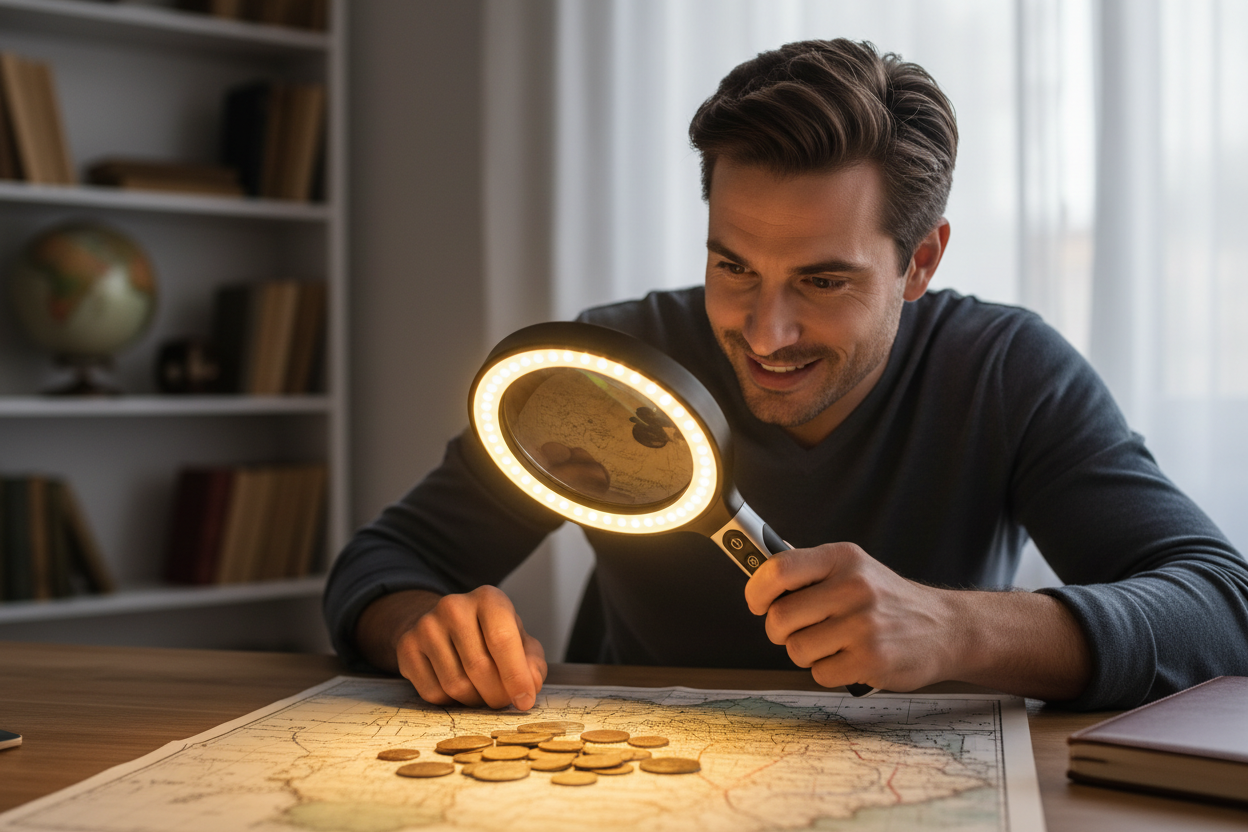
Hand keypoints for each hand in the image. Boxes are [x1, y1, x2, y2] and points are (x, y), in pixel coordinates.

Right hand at [358, 587, 546, 709]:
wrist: (443, 625)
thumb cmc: (489, 635)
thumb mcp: (519, 640)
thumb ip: (532, 663)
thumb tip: (529, 687)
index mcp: (488, 599)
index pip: (502, 640)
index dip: (516, 676)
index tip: (525, 700)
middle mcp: (454, 606)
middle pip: (479, 667)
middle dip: (497, 694)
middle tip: (503, 702)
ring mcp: (426, 626)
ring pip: (456, 685)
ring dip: (475, 700)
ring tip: (482, 693)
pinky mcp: (407, 647)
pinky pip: (432, 693)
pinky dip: (451, 702)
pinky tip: (459, 690)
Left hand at [744, 543, 955, 691]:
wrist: (947, 628)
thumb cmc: (890, 600)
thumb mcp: (855, 569)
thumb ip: (811, 571)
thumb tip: (760, 569)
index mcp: (843, 559)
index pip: (779, 569)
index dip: (757, 590)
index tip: (757, 603)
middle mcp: (854, 587)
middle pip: (780, 617)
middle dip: (781, 631)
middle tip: (799, 630)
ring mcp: (864, 625)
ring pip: (796, 649)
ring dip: (806, 653)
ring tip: (832, 644)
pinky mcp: (872, 660)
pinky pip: (819, 673)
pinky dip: (828, 671)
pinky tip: (849, 659)